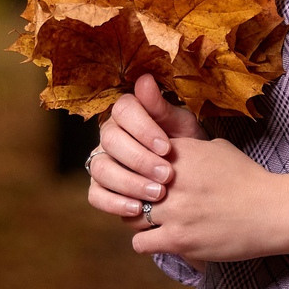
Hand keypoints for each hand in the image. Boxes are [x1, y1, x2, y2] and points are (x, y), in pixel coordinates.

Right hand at [86, 74, 202, 225]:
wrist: (192, 177)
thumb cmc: (186, 145)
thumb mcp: (181, 126)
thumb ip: (162, 107)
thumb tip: (145, 80)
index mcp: (128, 113)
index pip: (124, 110)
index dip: (144, 129)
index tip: (167, 147)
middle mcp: (109, 135)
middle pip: (111, 141)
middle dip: (140, 159)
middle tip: (167, 175)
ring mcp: (101, 161)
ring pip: (101, 169)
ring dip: (129, 183)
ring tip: (157, 194)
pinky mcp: (100, 187)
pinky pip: (96, 195)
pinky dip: (114, 203)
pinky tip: (138, 208)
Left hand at [125, 132, 285, 262]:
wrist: (273, 211)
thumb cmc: (249, 179)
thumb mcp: (219, 149)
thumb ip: (189, 148)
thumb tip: (169, 148)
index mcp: (179, 154)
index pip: (136, 157)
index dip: (138, 170)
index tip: (147, 179)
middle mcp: (171, 180)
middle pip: (129, 188)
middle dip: (136, 196)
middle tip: (150, 204)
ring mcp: (173, 211)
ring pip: (130, 217)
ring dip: (141, 221)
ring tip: (158, 224)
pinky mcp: (178, 240)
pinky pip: (140, 244)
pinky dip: (148, 244)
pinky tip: (163, 240)